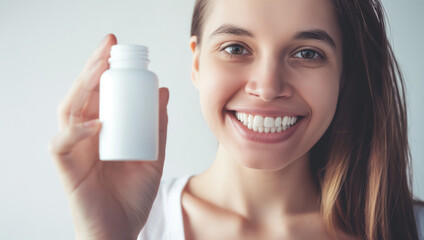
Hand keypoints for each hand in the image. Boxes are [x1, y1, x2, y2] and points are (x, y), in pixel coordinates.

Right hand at [49, 34, 168, 239]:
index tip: (118, 47)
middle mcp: (85, 135)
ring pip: (68, 111)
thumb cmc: (133, 196)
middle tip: (108, 45)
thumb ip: (157, 126)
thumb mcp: (153, 156)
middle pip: (81, 94)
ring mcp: (75, 150)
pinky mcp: (67, 168)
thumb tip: (163, 91)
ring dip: (82, 87)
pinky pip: (62, 143)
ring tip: (99, 68)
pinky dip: (77, 131)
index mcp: (103, 130)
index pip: (98, 93)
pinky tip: (97, 123)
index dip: (104, 68)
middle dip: (92, 67)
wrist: (122, 231)